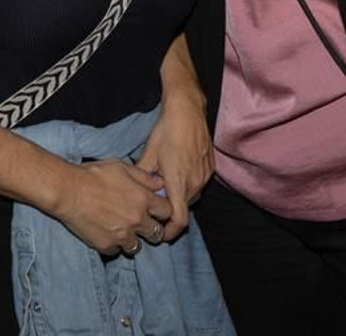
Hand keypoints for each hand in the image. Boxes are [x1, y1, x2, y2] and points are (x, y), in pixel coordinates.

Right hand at [50, 160, 172, 255]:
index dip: (163, 211)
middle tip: (142, 224)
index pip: (167, 212)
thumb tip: (160, 184)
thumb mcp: (122, 167)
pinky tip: (108, 234)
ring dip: (133, 239)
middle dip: (152, 228)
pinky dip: (114, 245)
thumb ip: (144, 177)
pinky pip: (117, 251)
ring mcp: (122, 235)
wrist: (68, 191)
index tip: (155, 210)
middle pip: (156, 233)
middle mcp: (137, 220)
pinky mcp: (106, 245)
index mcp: (143, 199)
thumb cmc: (94, 175)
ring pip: (137, 246)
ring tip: (123, 230)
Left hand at [137, 98, 213, 241]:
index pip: (179, 221)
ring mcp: (205, 176)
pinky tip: (177, 173)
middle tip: (155, 205)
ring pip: (191, 197)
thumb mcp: (149, 154)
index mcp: (179, 183)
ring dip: (179, 197)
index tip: (160, 234)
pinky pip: (198, 185)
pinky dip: (188, 186)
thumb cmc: (166, 131)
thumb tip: (135, 190)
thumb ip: (142, 177)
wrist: (187, 111)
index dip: (170, 232)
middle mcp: (195, 183)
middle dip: (171, 212)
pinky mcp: (210, 168)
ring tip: (165, 186)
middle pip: (184, 209)